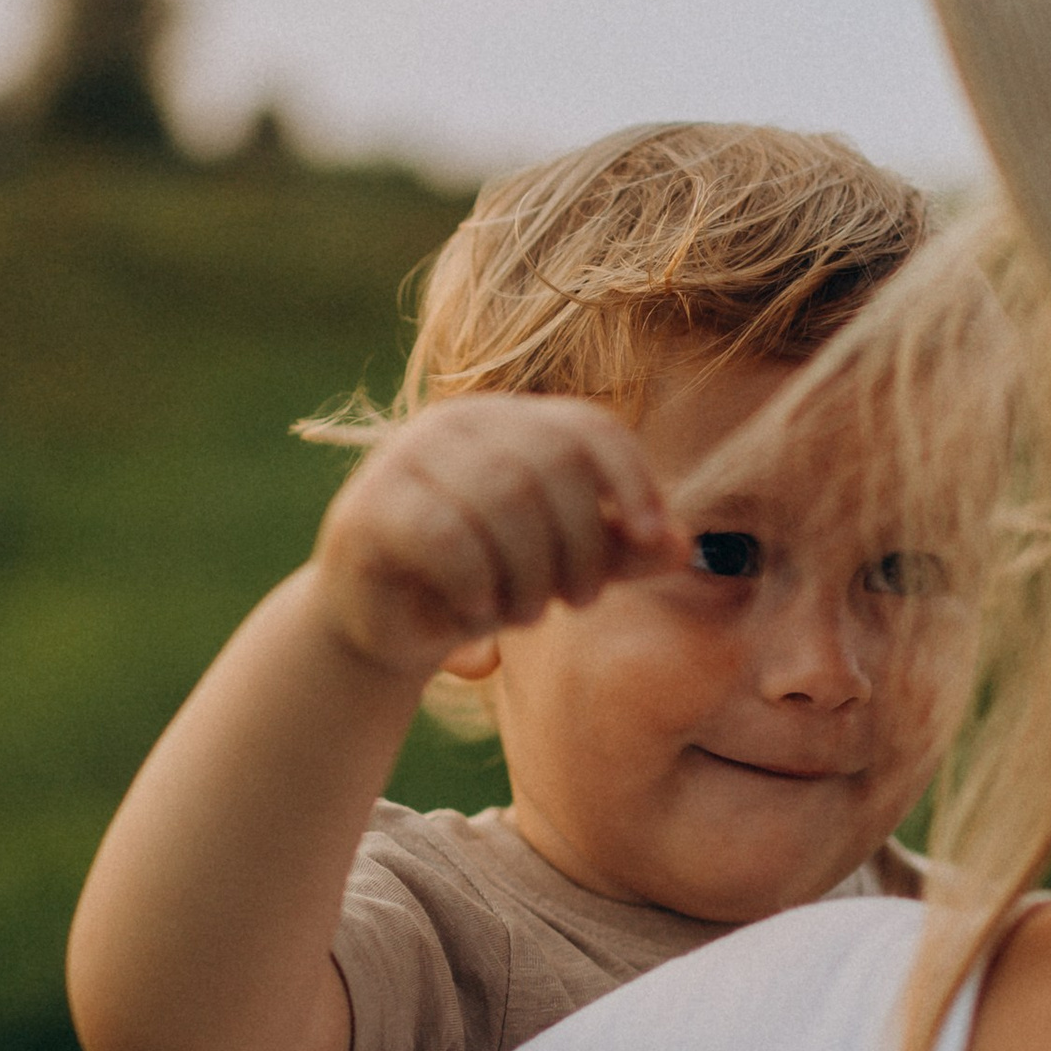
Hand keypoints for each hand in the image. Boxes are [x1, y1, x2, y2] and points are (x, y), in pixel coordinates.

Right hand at [310, 396, 689, 681]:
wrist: (386, 629)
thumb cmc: (483, 585)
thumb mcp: (563, 568)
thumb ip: (619, 551)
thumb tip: (681, 545)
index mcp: (511, 421)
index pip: (587, 427)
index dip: (631, 479)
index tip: (654, 538)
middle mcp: (457, 422)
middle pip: (552, 462)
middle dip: (582, 544)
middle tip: (580, 602)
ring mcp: (406, 458)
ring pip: (503, 496)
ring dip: (530, 573)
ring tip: (527, 614)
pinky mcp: (368, 508)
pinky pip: (447, 536)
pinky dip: (478, 585)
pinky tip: (479, 611)